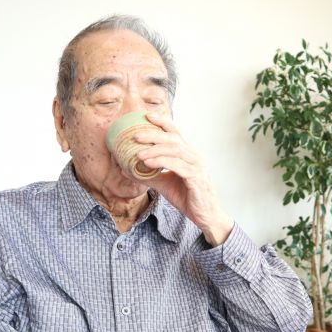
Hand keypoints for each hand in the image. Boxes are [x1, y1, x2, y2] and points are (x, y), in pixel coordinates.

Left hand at [134, 113, 233, 245]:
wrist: (206, 216)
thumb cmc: (188, 198)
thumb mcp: (164, 184)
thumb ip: (148, 175)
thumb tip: (126, 169)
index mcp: (188, 154)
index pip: (175, 133)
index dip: (162, 122)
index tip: (146, 116)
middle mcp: (194, 156)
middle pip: (173, 138)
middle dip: (153, 134)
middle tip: (135, 135)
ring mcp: (197, 166)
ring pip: (175, 150)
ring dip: (155, 150)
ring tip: (137, 154)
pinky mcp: (196, 178)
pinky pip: (177, 166)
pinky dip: (161, 162)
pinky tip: (148, 163)